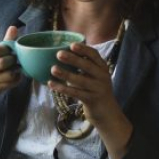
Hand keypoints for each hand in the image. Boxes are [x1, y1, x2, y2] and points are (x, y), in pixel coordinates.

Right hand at [0, 26, 21, 137]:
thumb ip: (5, 42)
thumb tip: (13, 27)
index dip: (7, 51)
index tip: (11, 52)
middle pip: (1, 63)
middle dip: (12, 62)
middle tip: (15, 62)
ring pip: (6, 75)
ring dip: (15, 73)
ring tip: (16, 70)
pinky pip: (7, 85)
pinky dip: (14, 82)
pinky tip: (15, 79)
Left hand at [50, 43, 132, 158]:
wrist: (107, 113)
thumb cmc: (95, 90)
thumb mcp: (95, 76)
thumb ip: (85, 66)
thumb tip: (63, 54)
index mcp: (103, 68)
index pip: (95, 55)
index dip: (84, 49)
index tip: (72, 45)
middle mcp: (102, 77)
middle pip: (87, 66)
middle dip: (73, 59)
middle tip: (58, 54)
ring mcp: (97, 89)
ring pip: (80, 80)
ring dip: (65, 74)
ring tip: (53, 69)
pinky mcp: (91, 100)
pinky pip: (75, 93)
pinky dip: (62, 88)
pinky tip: (51, 84)